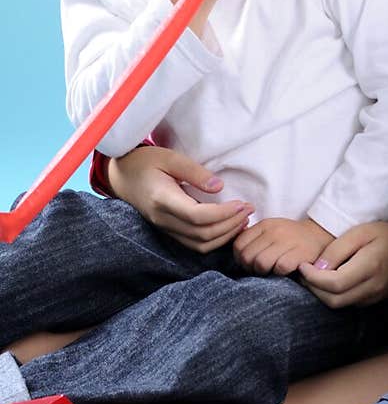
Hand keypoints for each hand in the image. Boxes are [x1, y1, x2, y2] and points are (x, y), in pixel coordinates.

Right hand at [107, 146, 253, 251]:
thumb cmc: (145, 162)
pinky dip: (215, 240)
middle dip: (230, 225)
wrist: (121, 175)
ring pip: (200, 245)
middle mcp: (163, 219)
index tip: (243, 203)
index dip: (224, 214)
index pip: (198, 217)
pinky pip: (194, 244)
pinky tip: (229, 227)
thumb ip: (195, 172)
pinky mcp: (169, 231)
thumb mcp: (170, 158)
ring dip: (225, 236)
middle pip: (202, 234)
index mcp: (162, 200)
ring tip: (243, 220)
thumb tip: (219, 187)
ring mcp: (165, 228)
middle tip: (249, 209)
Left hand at [233, 217, 333, 275]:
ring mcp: (287, 241)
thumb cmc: (291, 237)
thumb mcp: (271, 230)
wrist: (320, 235)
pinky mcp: (299, 253)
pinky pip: (279, 268)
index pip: (239, 244)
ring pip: (261, 263)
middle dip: (250, 268)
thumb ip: (253, 238)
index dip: (239, 258)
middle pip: (247, 256)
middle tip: (259, 270)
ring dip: (264, 272)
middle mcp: (274, 231)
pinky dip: (279, 273)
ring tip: (271, 271)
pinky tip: (284, 271)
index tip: (248, 263)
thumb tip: (237, 253)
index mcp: (265, 225)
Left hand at [298, 221, 387, 307]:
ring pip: (339, 305)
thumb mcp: (360, 232)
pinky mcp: (372, 301)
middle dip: (313, 288)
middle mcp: (373, 287)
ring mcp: (374, 297)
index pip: (334, 283)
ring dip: (321, 294)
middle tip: (304, 272)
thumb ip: (337, 249)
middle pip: (334, 300)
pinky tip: (328, 281)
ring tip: (313, 276)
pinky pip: (347, 304)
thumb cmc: (385, 236)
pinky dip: (333, 296)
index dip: (313, 278)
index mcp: (370, 267)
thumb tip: (316, 268)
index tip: (302, 265)